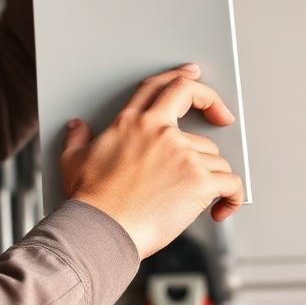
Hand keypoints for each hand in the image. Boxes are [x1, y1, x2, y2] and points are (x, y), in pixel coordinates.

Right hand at [63, 64, 243, 258]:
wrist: (102, 229)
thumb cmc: (89, 200)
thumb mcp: (73, 160)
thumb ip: (77, 138)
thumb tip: (76, 127)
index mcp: (130, 123)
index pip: (158, 86)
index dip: (179, 76)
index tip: (193, 75)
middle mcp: (158, 131)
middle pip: (193, 97)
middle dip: (213, 103)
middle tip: (223, 118)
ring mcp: (182, 154)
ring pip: (214, 156)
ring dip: (210, 175)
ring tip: (195, 197)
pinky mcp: (199, 181)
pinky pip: (231, 183)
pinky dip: (232, 198)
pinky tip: (221, 208)